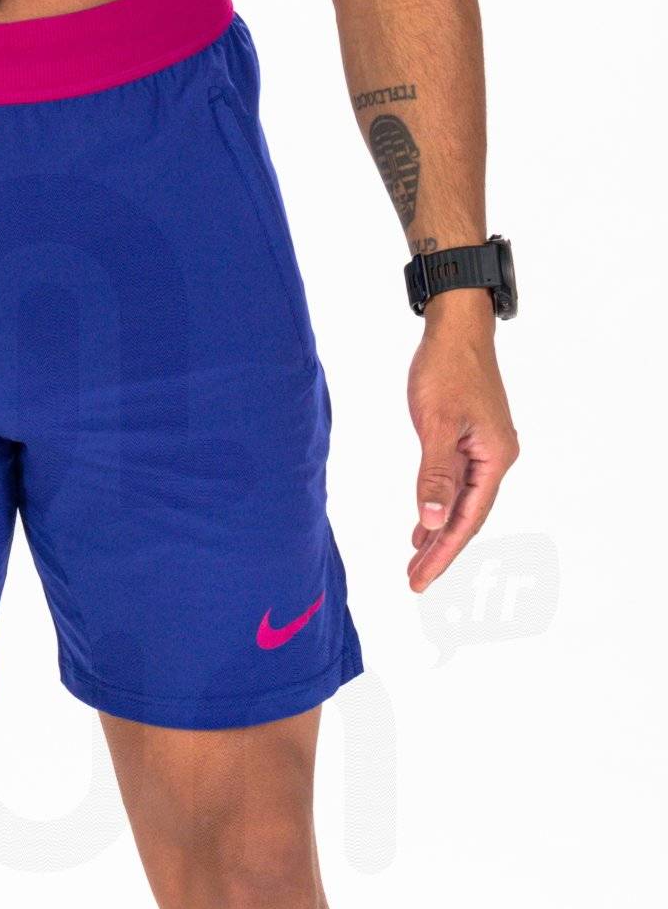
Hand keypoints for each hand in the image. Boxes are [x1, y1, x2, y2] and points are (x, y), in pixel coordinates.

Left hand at [406, 292, 518, 592]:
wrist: (456, 328)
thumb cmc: (447, 369)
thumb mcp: (437, 424)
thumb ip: (435, 475)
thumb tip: (432, 521)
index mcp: (495, 458)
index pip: (468, 519)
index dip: (444, 553)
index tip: (420, 579)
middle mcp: (495, 458)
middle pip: (467, 517)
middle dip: (440, 550)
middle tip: (414, 581)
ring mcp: (482, 449)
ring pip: (459, 504)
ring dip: (438, 533)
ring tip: (416, 562)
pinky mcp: (468, 440)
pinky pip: (454, 485)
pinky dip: (438, 507)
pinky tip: (424, 525)